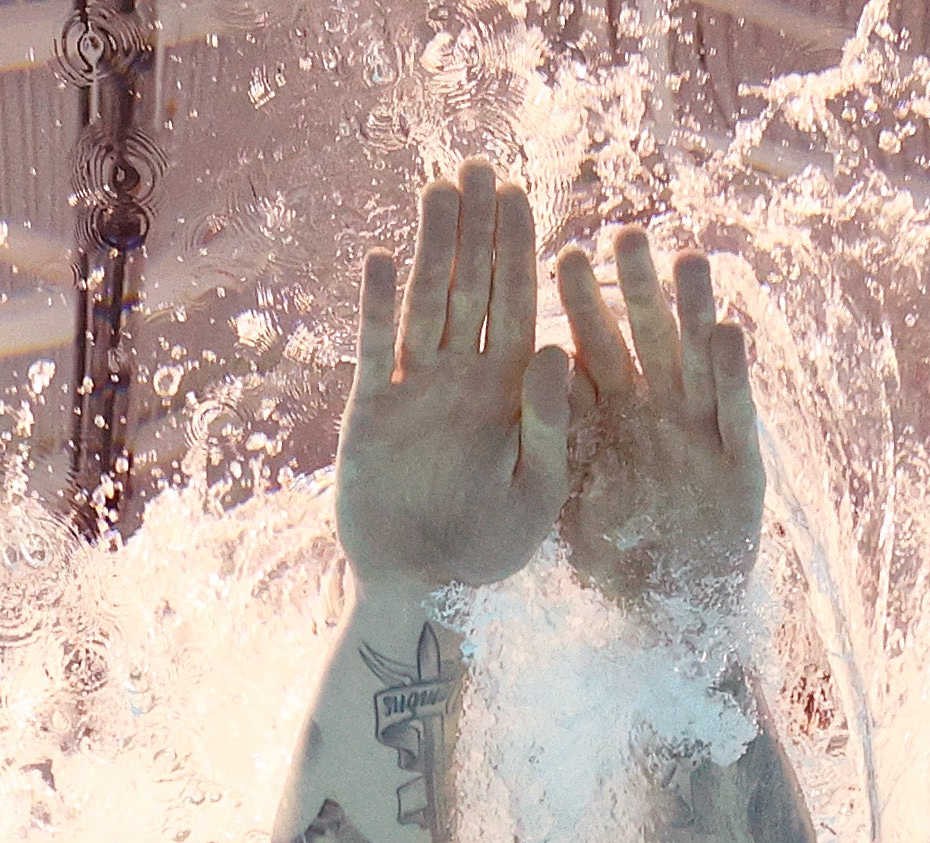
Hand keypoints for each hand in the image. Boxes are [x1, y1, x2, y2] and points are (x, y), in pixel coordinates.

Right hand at [334, 163, 572, 595]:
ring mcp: (416, 389)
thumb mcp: (538, 492)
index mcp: (511, 391)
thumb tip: (558, 348)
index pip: (519, 306)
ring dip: (431, 247)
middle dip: (477, 228)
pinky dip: (376, 306)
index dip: (520, 251)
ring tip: (436, 188)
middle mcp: (465, 378)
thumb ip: (549, 423)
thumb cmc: (491, 551)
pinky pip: (375, 348)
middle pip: (472, 288)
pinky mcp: (371, 411)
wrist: (424, 591)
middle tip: (479, 164)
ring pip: (426, 302)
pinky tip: (379, 258)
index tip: (522, 197)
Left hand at [557, 227, 763, 611]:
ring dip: (694, 314)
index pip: (595, 349)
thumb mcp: (567, 501)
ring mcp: (702, 435)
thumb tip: (532, 374)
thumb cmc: (614, 558)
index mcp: (612, 417)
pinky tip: (726, 333)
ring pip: (696, 363)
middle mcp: (658, 414)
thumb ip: (553, 440)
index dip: (582, 306)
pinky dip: (731, 378)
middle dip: (639, 290)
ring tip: (688, 260)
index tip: (564, 255)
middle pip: (647, 340)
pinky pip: (733, 416)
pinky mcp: (740, 466)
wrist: (668, 613)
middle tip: (627, 235)